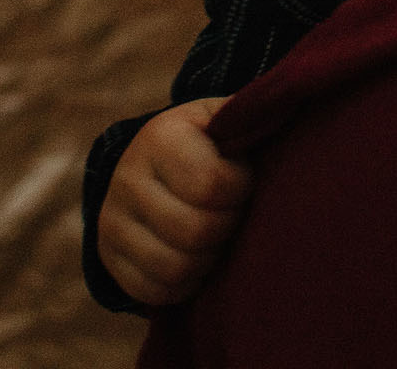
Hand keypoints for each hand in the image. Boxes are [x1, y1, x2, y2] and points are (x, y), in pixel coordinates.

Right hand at [98, 96, 253, 307]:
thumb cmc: (206, 142)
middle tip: (233, 215)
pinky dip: (185, 284)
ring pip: (174, 267)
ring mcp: (112, 220)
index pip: (210, 184)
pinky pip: (154, 291)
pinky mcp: (109, 256)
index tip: (243, 181)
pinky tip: (196, 260)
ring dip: (208, 260)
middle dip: (227, 228)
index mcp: (160, 137)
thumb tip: (288, 105)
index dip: (240, 189)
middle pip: (194, 232)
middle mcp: (127, 177)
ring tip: (217, 238)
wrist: (151, 162)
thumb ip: (247, 116)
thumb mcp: (222, 119)